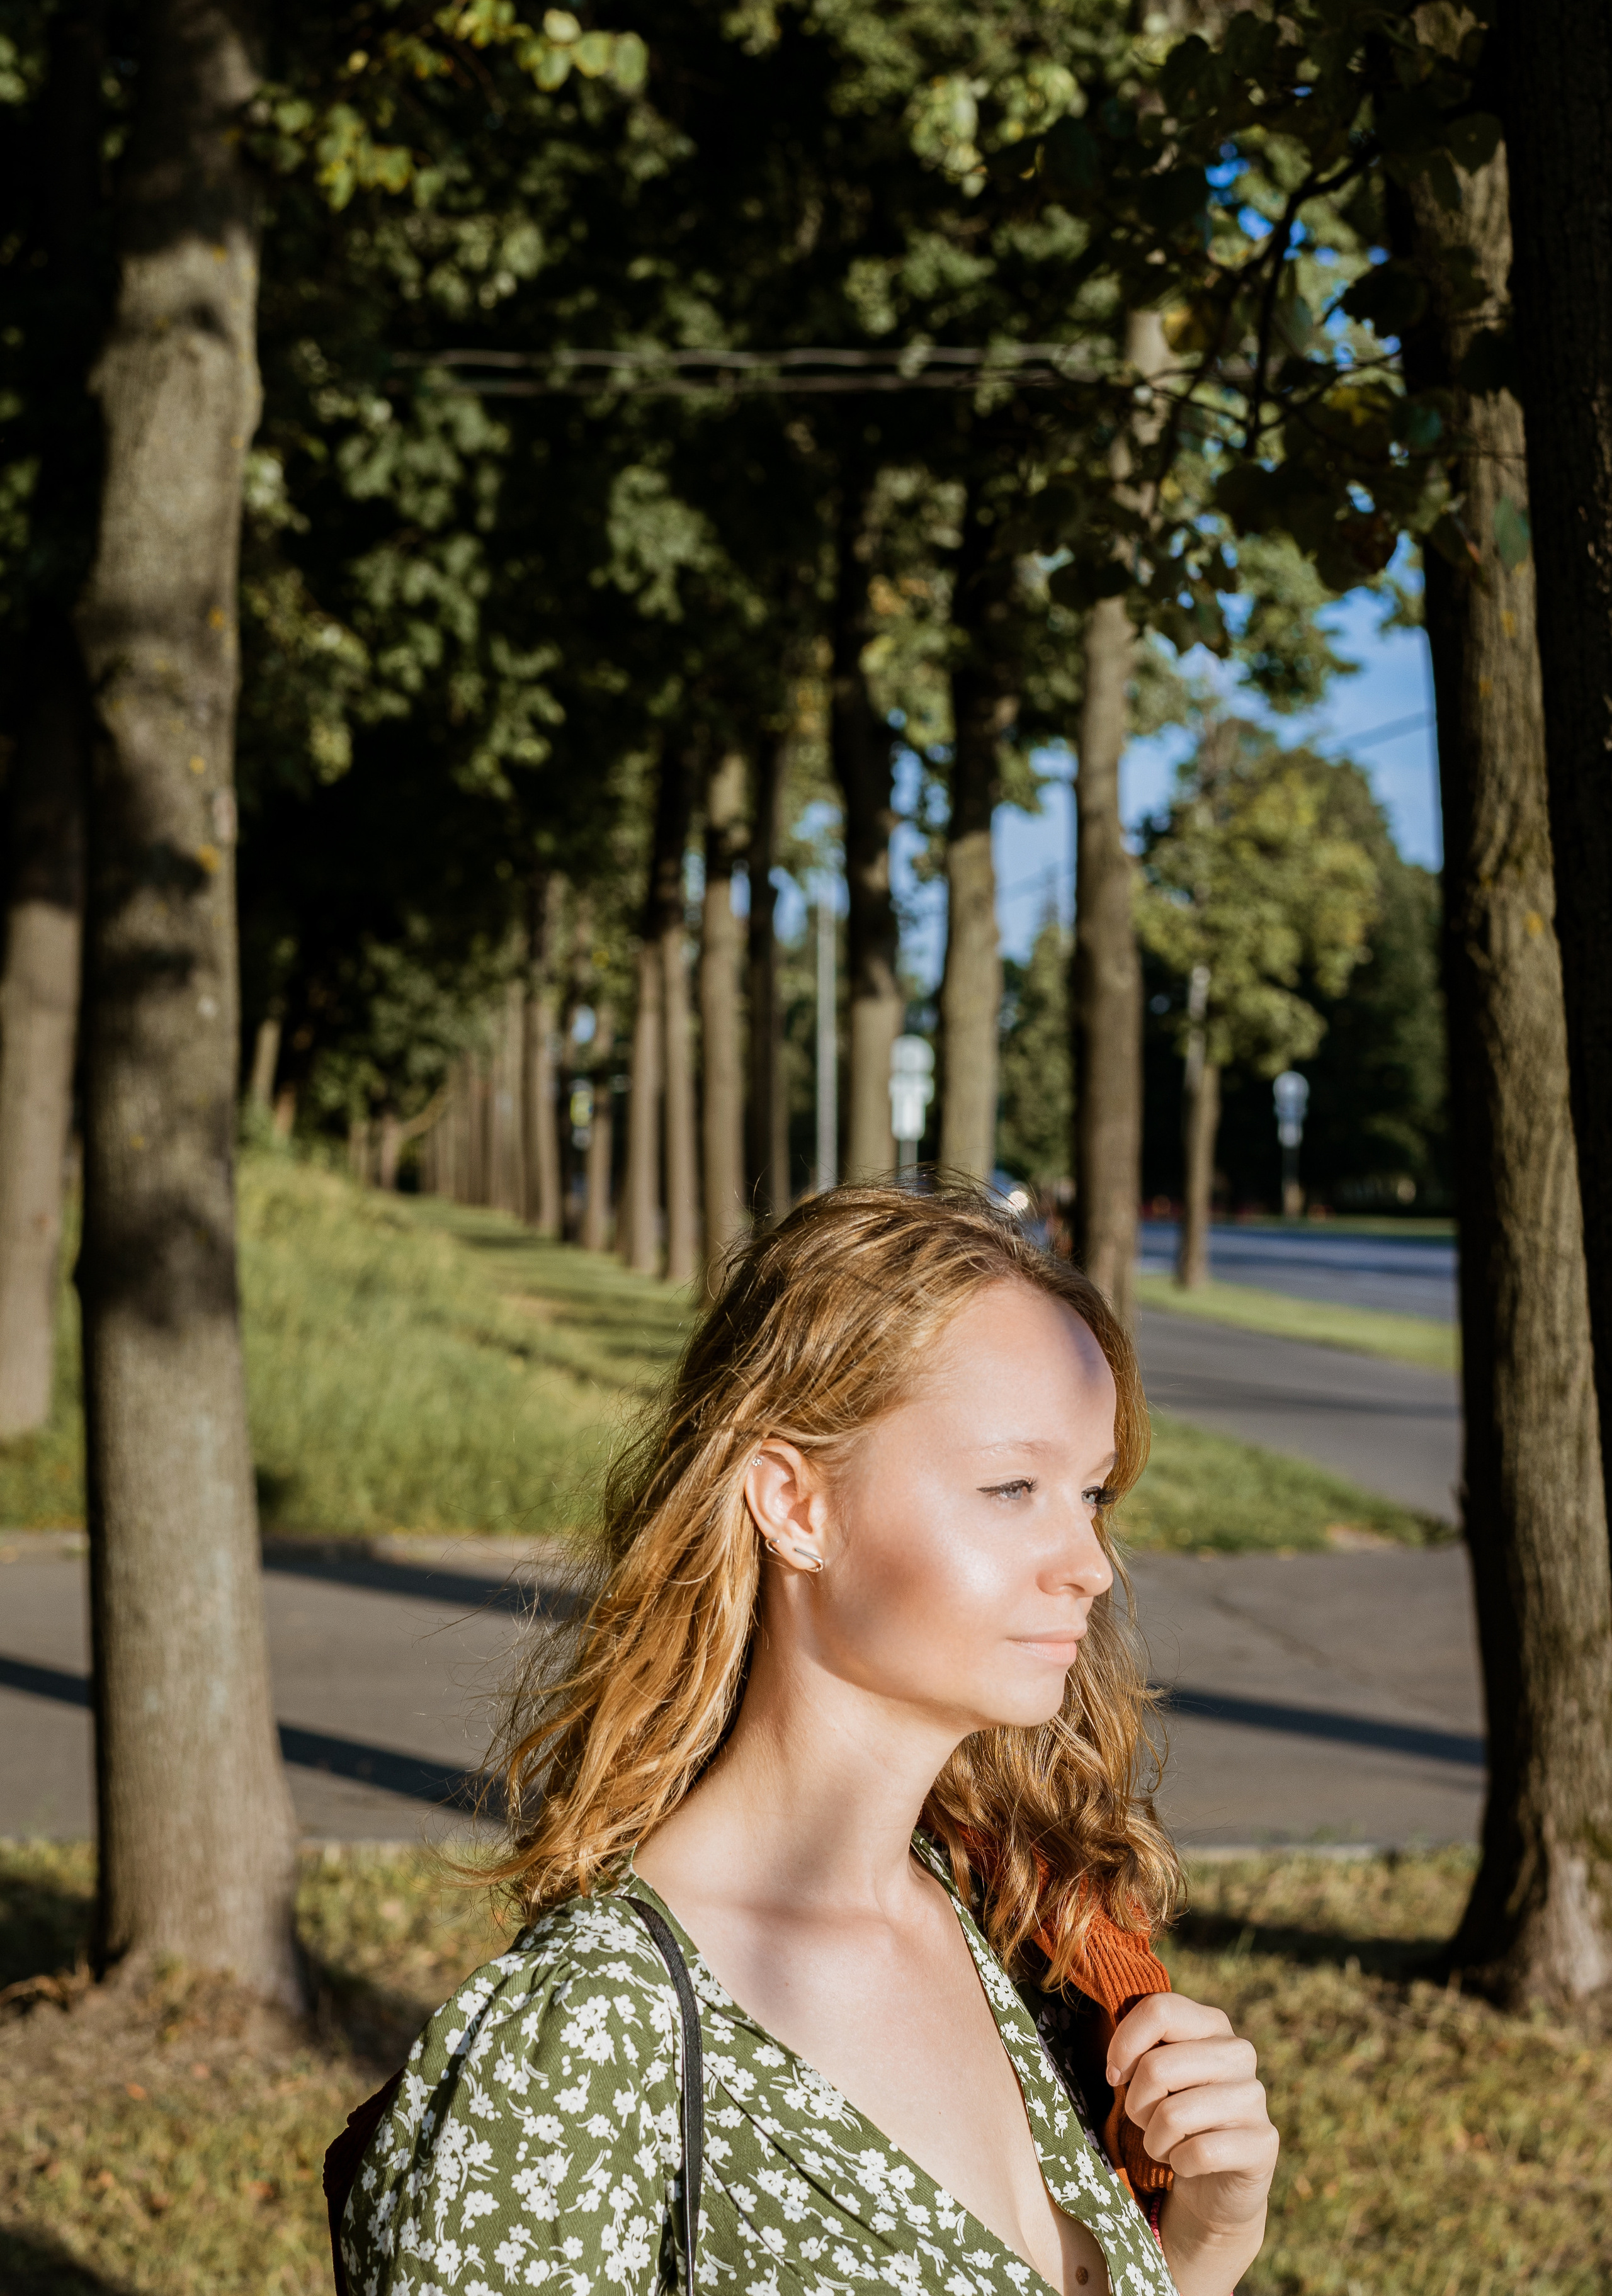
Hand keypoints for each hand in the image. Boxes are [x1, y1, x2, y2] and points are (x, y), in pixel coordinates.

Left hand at [1108, 1992, 1277, 2295]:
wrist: (1214, 2183)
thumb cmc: (1174, 2115)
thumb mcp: (1155, 2074)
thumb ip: (1141, 2047)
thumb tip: (1117, 2063)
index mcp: (1211, 2023)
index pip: (1159, 2010)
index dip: (1124, 2045)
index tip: (1115, 2076)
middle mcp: (1239, 2052)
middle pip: (1156, 2067)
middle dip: (1136, 2105)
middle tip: (1146, 2121)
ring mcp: (1254, 2097)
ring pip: (1172, 2114)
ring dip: (1155, 2140)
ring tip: (1167, 2144)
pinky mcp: (1262, 2143)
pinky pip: (1198, 2153)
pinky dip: (1179, 2164)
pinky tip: (1188, 2164)